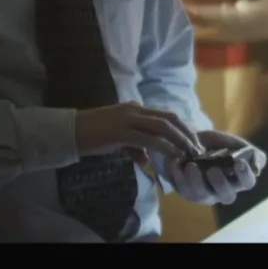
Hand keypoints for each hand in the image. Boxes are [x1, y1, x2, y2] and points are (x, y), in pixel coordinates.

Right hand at [75, 103, 203, 166]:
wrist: (69, 132)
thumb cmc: (91, 136)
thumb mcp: (117, 140)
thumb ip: (134, 146)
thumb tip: (147, 159)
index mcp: (135, 109)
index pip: (165, 115)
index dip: (182, 128)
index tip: (193, 142)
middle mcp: (135, 110)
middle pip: (170, 118)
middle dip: (187, 133)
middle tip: (198, 149)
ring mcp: (129, 119)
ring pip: (163, 127)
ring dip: (180, 140)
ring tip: (191, 154)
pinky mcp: (122, 132)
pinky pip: (150, 139)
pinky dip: (165, 147)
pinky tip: (174, 156)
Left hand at [164, 130, 267, 205]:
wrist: (194, 141)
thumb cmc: (219, 145)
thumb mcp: (236, 144)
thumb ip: (250, 153)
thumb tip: (257, 164)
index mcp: (239, 179)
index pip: (247, 182)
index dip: (244, 175)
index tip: (239, 163)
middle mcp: (223, 191)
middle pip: (227, 196)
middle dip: (220, 184)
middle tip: (213, 169)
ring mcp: (204, 193)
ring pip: (202, 195)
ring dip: (196, 181)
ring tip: (191, 165)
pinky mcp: (186, 191)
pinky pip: (182, 188)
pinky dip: (178, 176)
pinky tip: (176, 163)